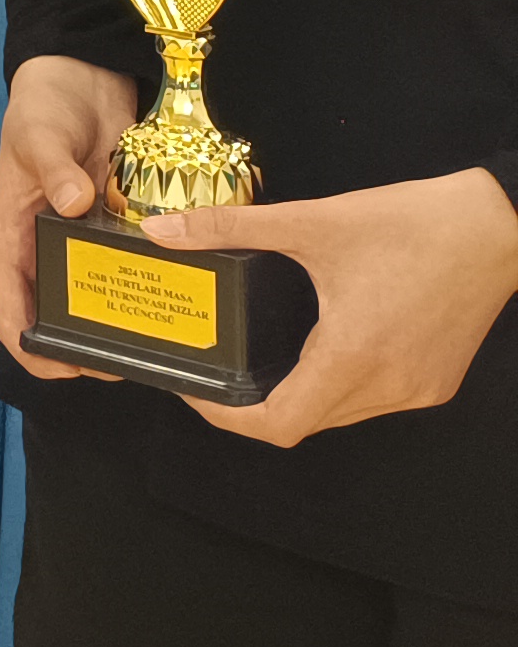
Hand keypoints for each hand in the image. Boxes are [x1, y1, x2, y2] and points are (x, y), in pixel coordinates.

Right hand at [0, 53, 138, 375]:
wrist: (80, 77)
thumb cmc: (42, 107)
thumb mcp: (39, 133)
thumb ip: (53, 166)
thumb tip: (72, 202)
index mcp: (10, 238)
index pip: (10, 312)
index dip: (34, 350)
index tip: (71, 370)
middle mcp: (41, 251)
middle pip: (53, 319)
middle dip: (84, 349)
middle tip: (130, 362)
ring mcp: (78, 243)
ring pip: (93, 301)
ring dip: (119, 323)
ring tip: (158, 341)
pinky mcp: (110, 229)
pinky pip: (126, 269)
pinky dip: (145, 286)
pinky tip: (176, 298)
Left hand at [147, 170, 517, 445]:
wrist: (501, 225)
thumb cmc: (415, 224)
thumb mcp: (313, 221)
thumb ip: (231, 227)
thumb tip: (163, 230)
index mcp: (352, 357)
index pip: (279, 424)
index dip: (228, 419)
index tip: (198, 393)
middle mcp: (388, 386)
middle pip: (306, 422)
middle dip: (256, 404)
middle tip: (220, 369)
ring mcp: (417, 389)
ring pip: (341, 414)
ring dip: (300, 395)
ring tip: (262, 358)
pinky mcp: (436, 381)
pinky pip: (374, 401)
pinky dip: (340, 386)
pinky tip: (322, 348)